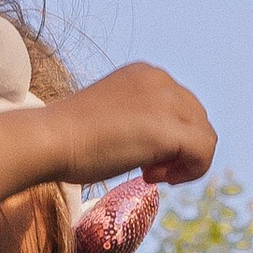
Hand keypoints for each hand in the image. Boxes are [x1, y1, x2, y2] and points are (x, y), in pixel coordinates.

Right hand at [43, 60, 214, 189]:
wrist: (47, 140)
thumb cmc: (66, 138)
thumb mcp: (110, 116)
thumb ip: (137, 119)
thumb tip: (161, 147)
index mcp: (145, 73)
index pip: (182, 106)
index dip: (169, 137)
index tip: (141, 157)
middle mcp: (160, 79)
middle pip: (197, 120)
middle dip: (178, 149)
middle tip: (147, 170)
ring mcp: (166, 102)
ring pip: (205, 137)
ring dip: (182, 162)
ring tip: (150, 174)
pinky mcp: (168, 129)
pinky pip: (204, 153)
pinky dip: (188, 172)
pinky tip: (154, 178)